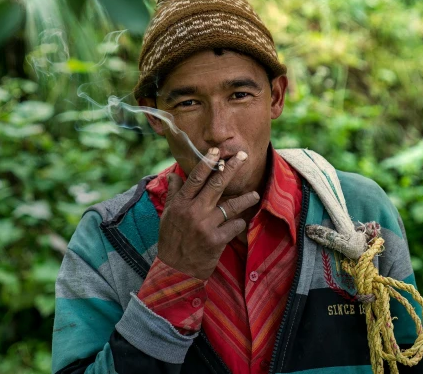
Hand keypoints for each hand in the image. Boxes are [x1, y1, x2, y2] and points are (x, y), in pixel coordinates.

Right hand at [157, 148, 259, 278]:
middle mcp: (193, 212)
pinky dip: (239, 222)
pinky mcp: (216, 241)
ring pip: (231, 205)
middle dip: (231, 168)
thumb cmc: (171, 240)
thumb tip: (174, 174)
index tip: (218, 151)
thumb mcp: (167, 215)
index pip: (196, 178)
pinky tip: (241, 222)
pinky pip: (234, 225)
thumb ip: (173, 193)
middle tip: (243, 156)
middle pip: (216, 185)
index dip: (208, 163)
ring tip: (255, 194)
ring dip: (245, 198)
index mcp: (181, 204)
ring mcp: (206, 226)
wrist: (175, 271)